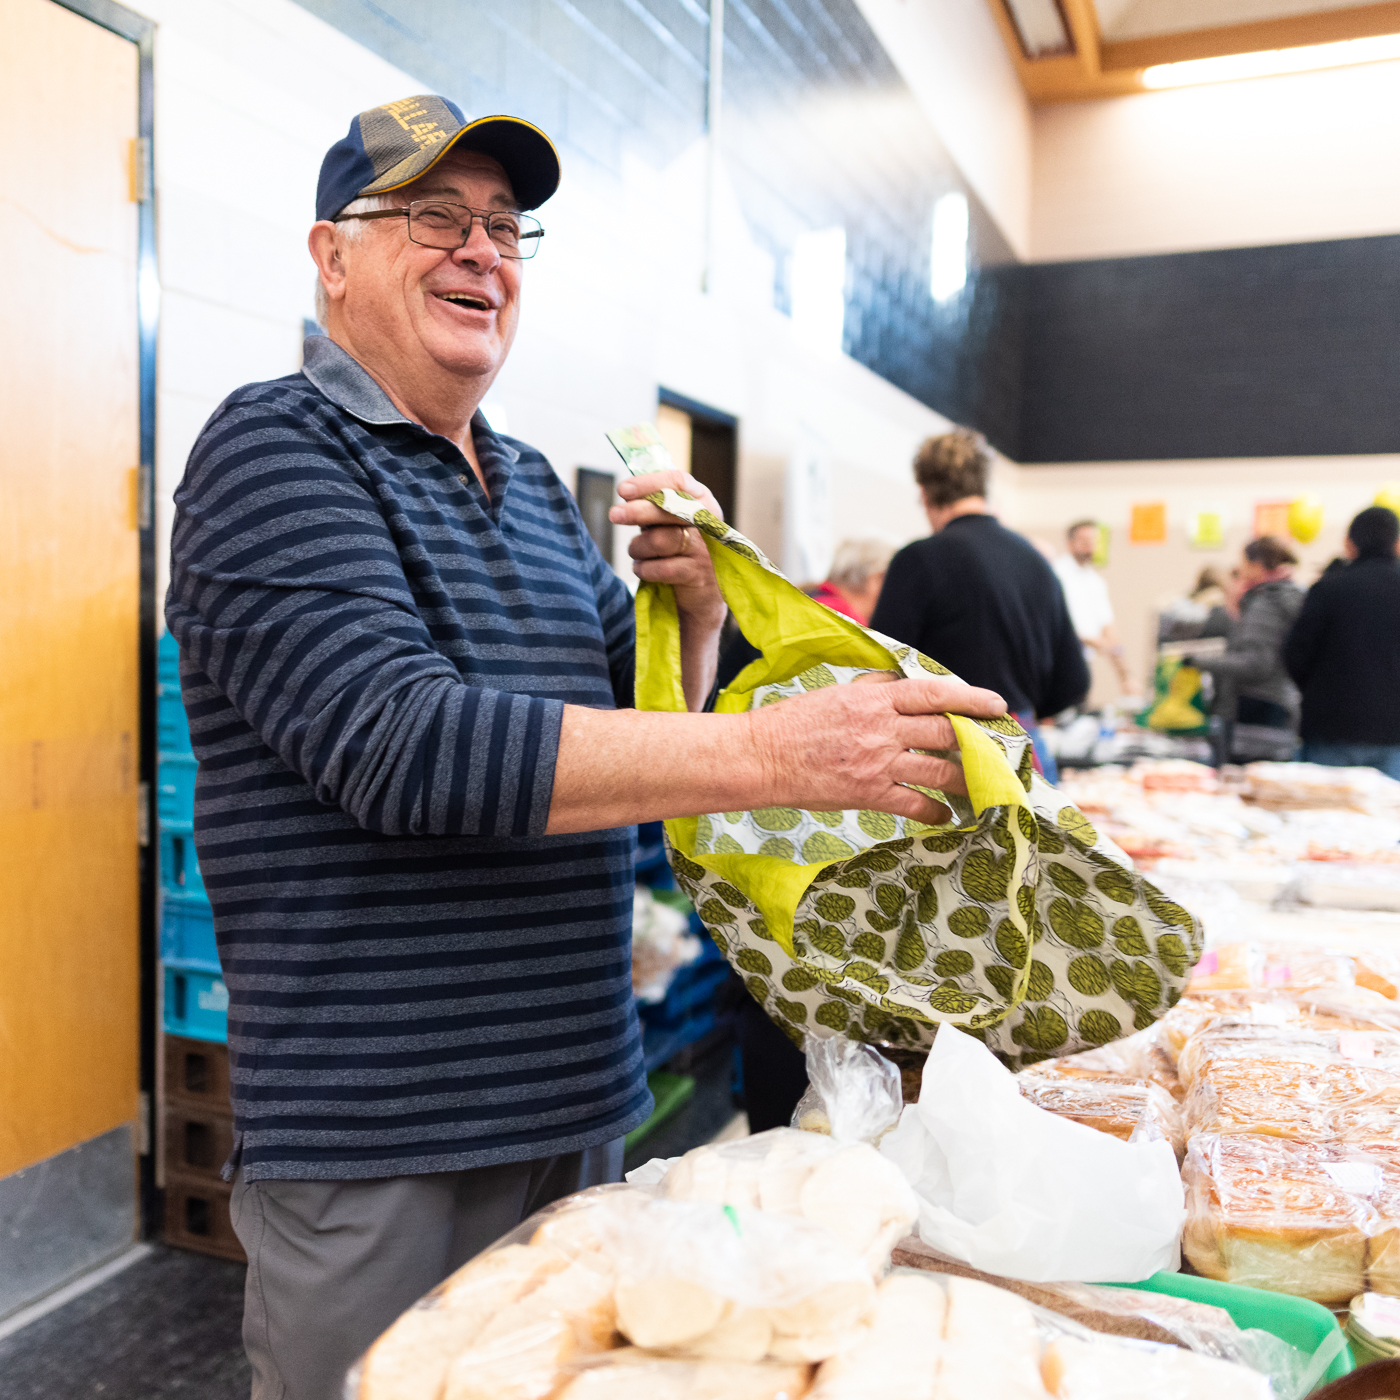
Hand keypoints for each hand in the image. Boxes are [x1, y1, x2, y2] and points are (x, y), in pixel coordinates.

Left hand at [610, 470, 724, 627]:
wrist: (704, 591)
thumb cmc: (681, 548)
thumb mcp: (671, 521)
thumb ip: (654, 505)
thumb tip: (626, 492)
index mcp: (701, 500)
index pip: (678, 482)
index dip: (649, 483)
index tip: (623, 490)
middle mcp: (707, 521)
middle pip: (669, 509)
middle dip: (637, 512)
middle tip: (614, 515)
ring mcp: (704, 548)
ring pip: (660, 540)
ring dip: (638, 547)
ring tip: (637, 552)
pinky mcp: (697, 573)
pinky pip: (661, 568)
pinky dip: (644, 569)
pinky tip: (642, 568)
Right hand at [749, 674, 1007, 824]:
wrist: (763, 756)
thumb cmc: (795, 723)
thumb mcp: (838, 693)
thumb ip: (874, 688)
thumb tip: (902, 682)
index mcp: (875, 698)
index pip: (935, 693)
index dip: (971, 698)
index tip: (996, 705)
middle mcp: (882, 727)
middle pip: (945, 732)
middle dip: (978, 741)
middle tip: (998, 749)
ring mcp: (877, 762)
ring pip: (939, 770)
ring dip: (966, 779)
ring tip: (982, 785)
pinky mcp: (869, 793)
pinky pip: (915, 804)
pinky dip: (936, 811)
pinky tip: (946, 815)